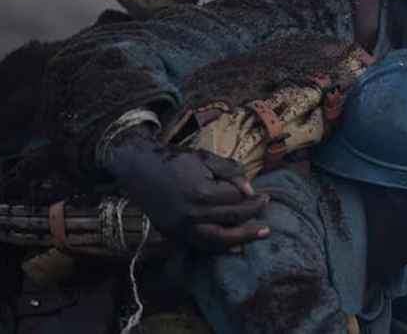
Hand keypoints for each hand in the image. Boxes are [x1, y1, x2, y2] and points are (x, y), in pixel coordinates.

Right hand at [106, 124, 269, 251]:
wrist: (140, 168)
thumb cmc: (176, 159)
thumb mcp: (205, 158)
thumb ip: (230, 171)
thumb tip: (250, 190)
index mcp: (200, 192)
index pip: (235, 199)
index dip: (252, 197)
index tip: (263, 195)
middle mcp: (191, 213)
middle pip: (231, 219)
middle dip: (252, 215)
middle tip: (266, 209)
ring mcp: (181, 227)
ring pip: (218, 239)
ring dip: (243, 238)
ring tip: (261, 233)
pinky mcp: (174, 234)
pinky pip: (201, 246)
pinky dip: (220, 248)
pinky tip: (236, 247)